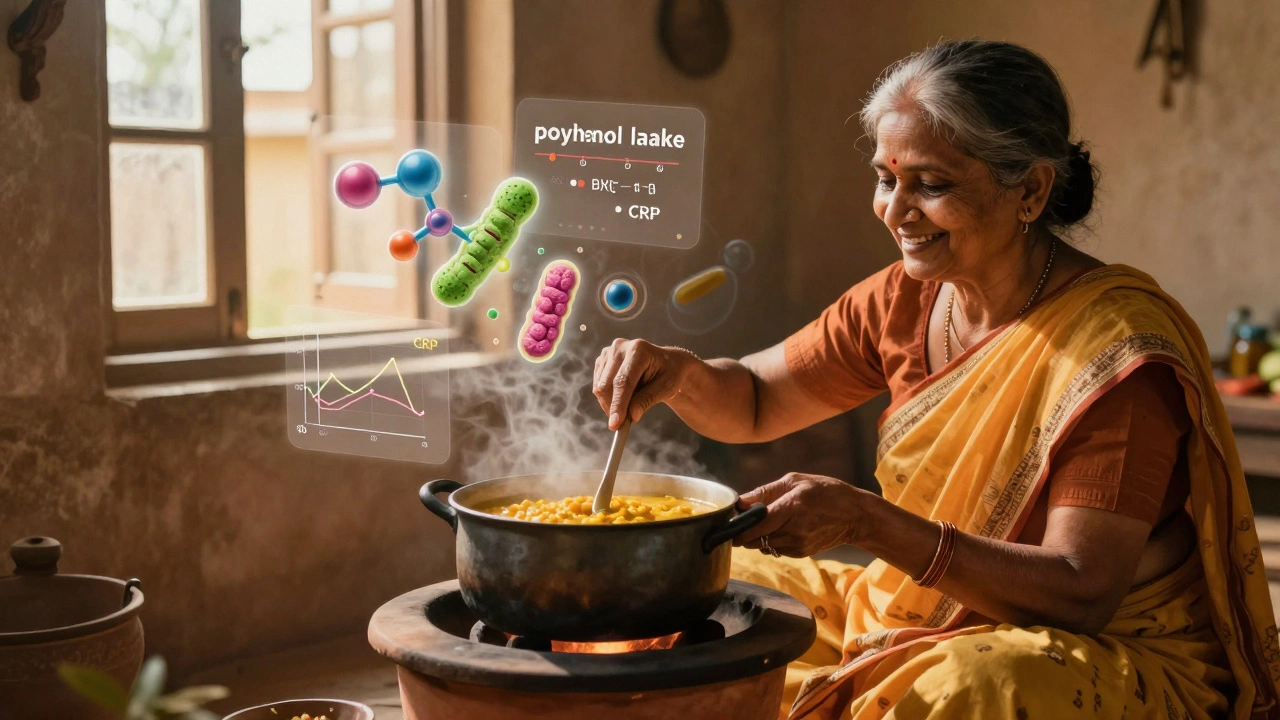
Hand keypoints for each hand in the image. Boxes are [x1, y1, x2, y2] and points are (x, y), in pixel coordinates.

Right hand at [593, 339, 694, 429]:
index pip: (623, 381)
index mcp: (639, 350)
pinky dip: (608, 399)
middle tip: (622, 425)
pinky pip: (598, 387)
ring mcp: (608, 352)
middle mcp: (620, 347)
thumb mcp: (666, 387)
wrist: (666, 363)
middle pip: (607, 385)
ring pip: (600, 388)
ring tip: (630, 407)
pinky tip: (624, 398)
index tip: (615, 425)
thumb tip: (632, 416)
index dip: (618, 404)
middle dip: (613, 408)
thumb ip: (647, 400)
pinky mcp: (602, 360)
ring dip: (611, 405)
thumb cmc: (670, 374)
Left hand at [735, 473, 869, 557]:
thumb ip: (765, 492)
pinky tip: (784, 527)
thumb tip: (739, 502)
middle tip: (745, 518)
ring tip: (770, 519)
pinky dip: (772, 539)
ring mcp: (798, 545)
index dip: (737, 526)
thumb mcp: (795, 481)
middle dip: (744, 531)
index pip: (753, 526)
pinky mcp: (800, 553)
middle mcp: (793, 531)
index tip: (729, 520)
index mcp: (791, 508)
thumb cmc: (826, 492)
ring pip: (761, 546)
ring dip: (757, 536)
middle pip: (753, 539)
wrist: (856, 516)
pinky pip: (775, 549)